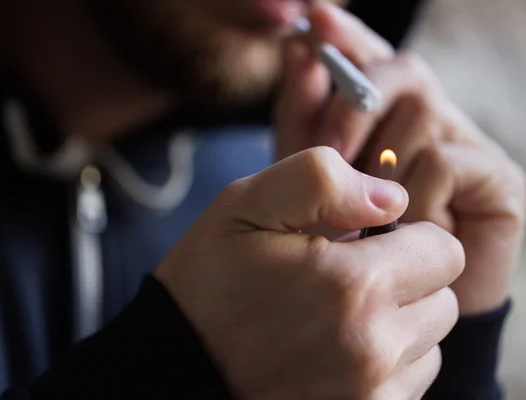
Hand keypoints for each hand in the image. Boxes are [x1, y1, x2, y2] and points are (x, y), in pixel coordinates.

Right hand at [156, 148, 463, 398]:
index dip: (408, 237)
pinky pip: (408, 382)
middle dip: (405, 280)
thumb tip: (393, 198)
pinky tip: (334, 351)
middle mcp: (374, 348)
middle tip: (345, 278)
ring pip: (430, 342)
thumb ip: (321, 181)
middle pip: (443, 298)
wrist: (176, 366)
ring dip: (397, 324)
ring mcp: (371, 394)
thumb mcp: (246, 206)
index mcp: (352, 286)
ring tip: (335, 316)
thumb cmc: (209, 283)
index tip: (365, 241)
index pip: (444, 251)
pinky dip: (384, 363)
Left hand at [277, 3, 525, 314]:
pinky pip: (444, 160)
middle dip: (352, 108)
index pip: (372, 57)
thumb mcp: (306, 172)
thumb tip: (298, 44)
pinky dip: (413, 196)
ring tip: (367, 216)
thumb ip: (301, 112)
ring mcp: (465, 145)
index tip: (312, 16)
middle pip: (399, 72)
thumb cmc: (338, 239)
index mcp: (386, 117)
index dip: (347, 37)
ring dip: (378, 166)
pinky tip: (406, 227)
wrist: (383, 309)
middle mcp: (430, 120)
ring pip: (419, 115)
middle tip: (329, 154)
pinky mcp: (496, 179)